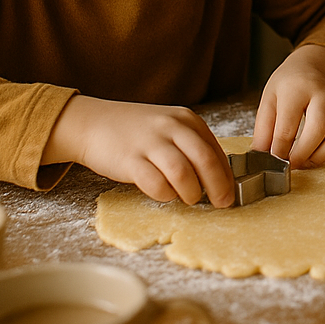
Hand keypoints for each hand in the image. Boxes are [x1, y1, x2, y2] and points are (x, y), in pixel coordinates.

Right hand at [43, 95, 235, 206]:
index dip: (226, 176)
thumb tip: (218, 178)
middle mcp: (171, 127)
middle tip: (221, 203)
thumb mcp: (169, 128)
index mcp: (186, 120)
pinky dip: (165, 194)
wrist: (93, 123)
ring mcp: (150, 142)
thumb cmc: (136, 132)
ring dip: (191, 192)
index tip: (231, 194)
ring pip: (183, 173)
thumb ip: (192, 147)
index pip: (216, 150)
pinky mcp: (129, 159)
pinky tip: (164, 194)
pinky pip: (155, 183)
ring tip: (190, 199)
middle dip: (218, 187)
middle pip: (205, 160)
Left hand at [254, 45, 324, 168]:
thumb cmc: (289, 85)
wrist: (313, 66)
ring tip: (310, 160)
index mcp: (296, 88)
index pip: (287, 125)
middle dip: (304, 153)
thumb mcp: (269, 99)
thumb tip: (261, 156)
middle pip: (319, 128)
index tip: (274, 161)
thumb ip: (263, 129)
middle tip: (293, 164)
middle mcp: (323, 92)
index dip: (279, 150)